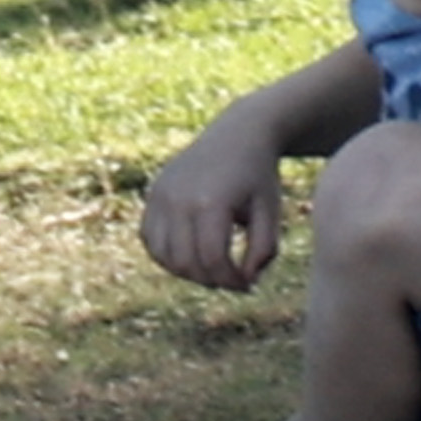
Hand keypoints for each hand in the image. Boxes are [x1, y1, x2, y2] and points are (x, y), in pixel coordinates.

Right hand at [142, 134, 287, 291]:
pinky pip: (150, 239)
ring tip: (212, 268)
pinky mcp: (153, 195)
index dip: (231, 281)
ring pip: (163, 256)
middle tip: (230, 280)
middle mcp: (179, 199)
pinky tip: (191, 253)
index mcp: (212, 202)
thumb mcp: (270, 212)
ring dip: (187, 271)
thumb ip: (263, 250)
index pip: (213, 260)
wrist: (237, 135)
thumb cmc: (258, 176)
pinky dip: (167, 255)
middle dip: (210, 280)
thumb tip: (244, 281)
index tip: (247, 285)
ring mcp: (161, 196)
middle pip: (185, 263)